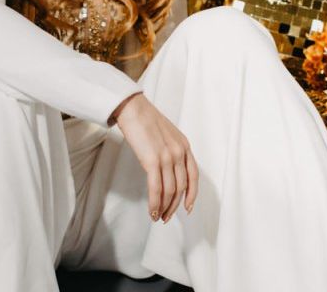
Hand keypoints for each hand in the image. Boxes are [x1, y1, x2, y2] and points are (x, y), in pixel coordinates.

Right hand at [112, 92, 198, 222]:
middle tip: (166, 217)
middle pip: (181, 187)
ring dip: (164, 207)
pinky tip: (152, 210)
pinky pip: (156, 188)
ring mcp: (167, 156)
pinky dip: (155, 202)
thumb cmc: (146, 120)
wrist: (133, 109)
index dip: (192, 194)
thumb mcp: (168, 135)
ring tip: (157, 216)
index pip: (194, 176)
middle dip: (174, 206)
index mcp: (185, 146)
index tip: (188, 208)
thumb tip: (168, 171)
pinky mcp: (152, 160)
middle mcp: (179, 152)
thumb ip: (172, 151)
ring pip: (170, 191)